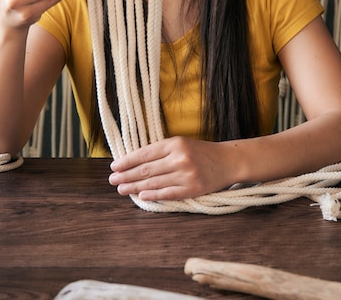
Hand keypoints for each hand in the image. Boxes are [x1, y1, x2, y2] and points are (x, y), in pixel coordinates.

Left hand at [108, 136, 236, 200]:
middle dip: (126, 175)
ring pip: (154, 183)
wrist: (228, 161)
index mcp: (175, 144)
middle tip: (112, 180)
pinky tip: (141, 196)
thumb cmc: (202, 152)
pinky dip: (153, 195)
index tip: (114, 166)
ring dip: (134, 187)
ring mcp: (186, 175)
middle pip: (146, 170)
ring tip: (121, 189)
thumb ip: (161, 151)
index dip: (127, 161)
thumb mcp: (182, 144)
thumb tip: (134, 162)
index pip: (145, 154)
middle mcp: (180, 159)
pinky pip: (168, 194)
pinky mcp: (193, 189)